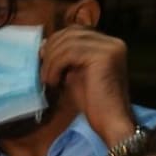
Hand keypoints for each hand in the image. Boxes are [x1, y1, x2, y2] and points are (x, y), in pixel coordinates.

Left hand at [39, 25, 133, 147]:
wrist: (111, 123)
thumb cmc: (95, 105)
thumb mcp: (77, 75)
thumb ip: (66, 59)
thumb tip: (44, 45)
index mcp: (109, 45)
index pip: (77, 32)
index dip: (57, 42)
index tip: (43, 58)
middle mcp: (112, 42)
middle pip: (72, 32)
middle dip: (52, 48)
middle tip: (43, 69)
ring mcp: (109, 47)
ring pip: (69, 42)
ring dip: (52, 60)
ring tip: (48, 80)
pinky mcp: (103, 56)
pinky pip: (70, 52)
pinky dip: (56, 65)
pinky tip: (54, 81)